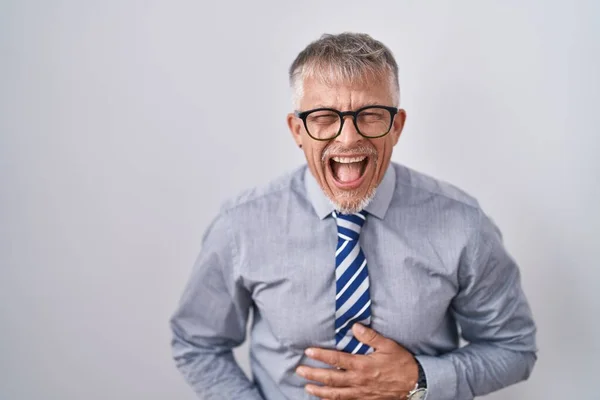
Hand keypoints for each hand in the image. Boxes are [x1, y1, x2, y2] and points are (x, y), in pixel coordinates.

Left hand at [296, 324, 417, 399]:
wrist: (415, 383)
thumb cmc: (401, 362)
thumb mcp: (388, 345)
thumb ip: (370, 336)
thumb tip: (355, 326)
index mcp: (363, 365)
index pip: (336, 360)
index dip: (321, 356)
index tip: (308, 352)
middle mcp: (359, 381)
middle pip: (331, 379)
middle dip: (313, 375)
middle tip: (299, 371)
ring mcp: (361, 393)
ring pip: (335, 394)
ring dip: (319, 391)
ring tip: (307, 387)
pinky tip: (325, 399)